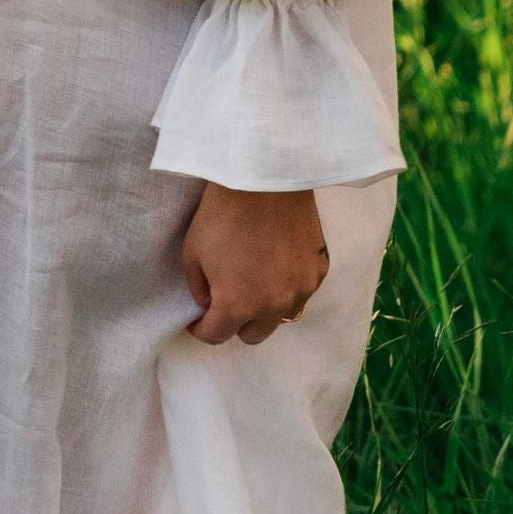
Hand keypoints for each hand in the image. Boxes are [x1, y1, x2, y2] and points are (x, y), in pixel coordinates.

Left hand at [181, 181, 327, 346]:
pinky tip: (278, 265)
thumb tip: (209, 302)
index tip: (198, 319)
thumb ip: (198, 288)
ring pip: (281, 317)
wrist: (264, 177)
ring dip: (265, 309)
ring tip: (255, 284)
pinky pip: (302, 292)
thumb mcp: (192, 253)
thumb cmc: (221, 213)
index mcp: (237, 305)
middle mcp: (273, 306)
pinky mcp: (319, 270)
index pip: (216, 336)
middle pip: (253, 335)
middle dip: (236, 324)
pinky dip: (288, 287)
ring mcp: (301, 289)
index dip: (201, 329)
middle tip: (226, 300)